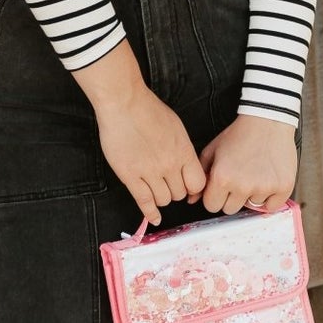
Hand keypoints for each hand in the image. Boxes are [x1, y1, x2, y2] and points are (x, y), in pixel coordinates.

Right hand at [72, 42, 205, 225]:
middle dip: (175, 191)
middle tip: (168, 185)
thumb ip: (183, 149)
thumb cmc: (148, 110)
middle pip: (180, 193)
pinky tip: (154, 218)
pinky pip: (144, 202)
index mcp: (184, 152)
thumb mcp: (176, 128)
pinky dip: (150, 213)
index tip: (187, 187)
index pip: (197, 184)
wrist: (124, 104)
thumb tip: (186, 165)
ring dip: (162, 197)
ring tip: (156, 190)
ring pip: (163, 199)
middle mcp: (170, 165)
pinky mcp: (130, 176)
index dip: (193, 188)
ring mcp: (150, 172)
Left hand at [197, 114, 297, 214]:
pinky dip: (270, 198)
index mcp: (222, 178)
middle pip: (230, 209)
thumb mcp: (212, 150)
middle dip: (232, 197)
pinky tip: (267, 181)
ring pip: (252, 207)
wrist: (267, 121)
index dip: (215, 196)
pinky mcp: (282, 187)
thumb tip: (192, 199)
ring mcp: (264, 188)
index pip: (211, 206)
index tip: (221, 188)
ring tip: (255, 175)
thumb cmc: (240, 134)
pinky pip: (272, 206)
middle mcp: (242, 186)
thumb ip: (200, 175)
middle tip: (239, 180)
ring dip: (252, 195)